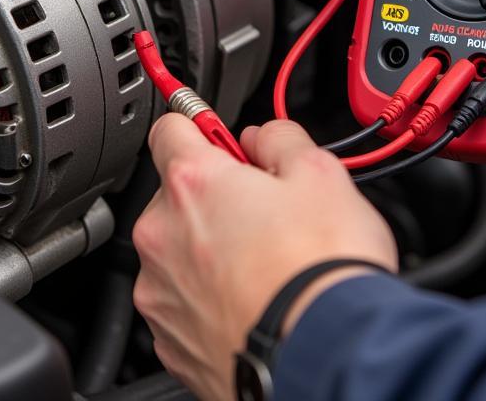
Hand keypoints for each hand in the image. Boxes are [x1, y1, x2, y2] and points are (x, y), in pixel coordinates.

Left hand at [132, 116, 396, 400]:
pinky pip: (182, 302)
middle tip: (265, 212)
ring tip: (265, 265)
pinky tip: (252, 301)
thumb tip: (264, 138)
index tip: (216, 135)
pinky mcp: (169, 342)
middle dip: (215, 195)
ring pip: (178, 250)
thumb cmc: (321, 273)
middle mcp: (162, 235)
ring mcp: (161, 293)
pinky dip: (209, 299)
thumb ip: (280, 139)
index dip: (200, 126)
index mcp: (193, 182)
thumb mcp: (320, 173)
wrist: (324, 359)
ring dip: (210, 249)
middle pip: (176, 193)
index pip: (170, 126)